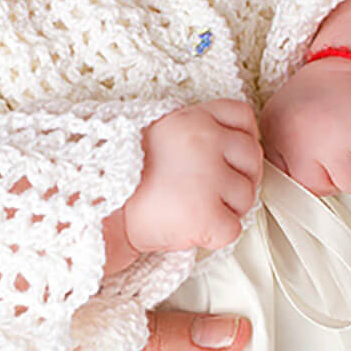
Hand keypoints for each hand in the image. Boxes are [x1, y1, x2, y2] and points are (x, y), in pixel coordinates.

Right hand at [103, 100, 262, 271]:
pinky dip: (216, 235)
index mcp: (194, 118)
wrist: (97, 210)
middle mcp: (207, 142)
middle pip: (252, 157)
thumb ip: (194, 129)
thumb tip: (230, 141)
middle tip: (212, 191)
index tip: (225, 155)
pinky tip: (191, 228)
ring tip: (193, 209)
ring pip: (247, 196)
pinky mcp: (206, 215)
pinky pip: (233, 229)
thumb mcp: (158, 131)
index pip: (242, 116)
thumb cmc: (123, 175)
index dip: (240, 137)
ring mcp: (209, 179)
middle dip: (239, 176)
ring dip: (227, 208)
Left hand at [260, 59, 350, 193]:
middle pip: (324, 188)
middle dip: (337, 171)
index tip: (319, 149)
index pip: (292, 182)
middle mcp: (301, 138)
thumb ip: (282, 155)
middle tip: (342, 138)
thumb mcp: (285, 120)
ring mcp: (335, 140)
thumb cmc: (324, 94)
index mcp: (275, 132)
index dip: (312, 170)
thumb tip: (288, 192)